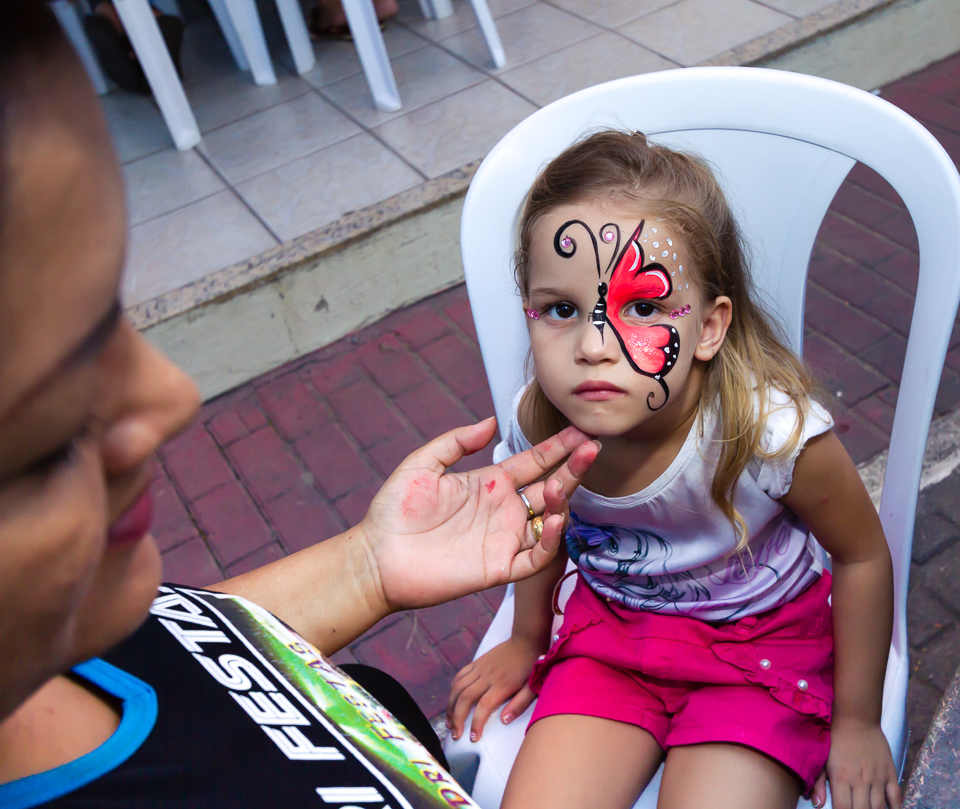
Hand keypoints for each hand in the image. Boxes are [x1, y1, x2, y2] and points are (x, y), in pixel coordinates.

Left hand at [357, 417, 597, 612]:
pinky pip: (535, 556)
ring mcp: (504, 539)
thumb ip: (457, 442)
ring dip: (563, 501)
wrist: (377, 556)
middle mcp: (503, 510)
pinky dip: (550, 540)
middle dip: (574, 468)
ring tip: (563, 483)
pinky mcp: (499, 568)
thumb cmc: (394, 510)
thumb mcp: (423, 465)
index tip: (581, 430)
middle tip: (593, 447)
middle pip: (551, 487)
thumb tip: (491, 422)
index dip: (558, 447)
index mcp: (489, 483)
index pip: (533, 462)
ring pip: (549, 520)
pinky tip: (552, 519)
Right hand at [447, 636, 542, 741]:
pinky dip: (453, 689)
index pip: (484, 706)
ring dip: (450, 705)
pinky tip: (452, 699)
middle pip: (465, 698)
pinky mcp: (477, 662)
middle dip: (456, 718)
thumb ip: (519, 705)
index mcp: (502, 685)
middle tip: (454, 734)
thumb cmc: (531, 667)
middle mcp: (487, 676)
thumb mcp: (532, 687)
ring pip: (458, 687)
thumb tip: (504, 720)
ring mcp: (480, 668)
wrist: (526, 640)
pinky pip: (460, 675)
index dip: (476, 723)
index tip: (473, 738)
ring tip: (449, 720)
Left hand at [811, 719, 899, 808]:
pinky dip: (896, 807)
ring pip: (880, 808)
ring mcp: (877, 778)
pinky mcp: (890, 773)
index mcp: (841, 779)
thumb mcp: (822, 759)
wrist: (856, 719)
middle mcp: (860, 781)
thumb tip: (817, 805)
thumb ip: (818, 783)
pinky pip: (896, 796)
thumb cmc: (835, 739)